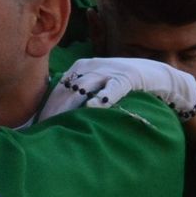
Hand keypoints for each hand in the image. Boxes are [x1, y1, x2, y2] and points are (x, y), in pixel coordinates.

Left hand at [40, 57, 195, 120]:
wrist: (158, 76)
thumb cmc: (124, 84)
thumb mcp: (98, 85)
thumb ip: (79, 95)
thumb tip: (55, 117)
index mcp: (82, 67)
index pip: (59, 88)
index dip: (48, 107)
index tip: (37, 127)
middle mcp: (93, 66)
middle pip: (67, 88)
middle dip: (55, 109)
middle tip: (43, 131)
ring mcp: (111, 70)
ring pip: (85, 86)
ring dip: (71, 104)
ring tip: (60, 122)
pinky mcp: (129, 76)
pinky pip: (113, 87)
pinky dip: (103, 97)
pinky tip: (93, 108)